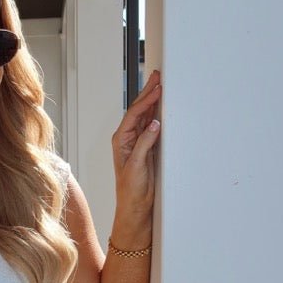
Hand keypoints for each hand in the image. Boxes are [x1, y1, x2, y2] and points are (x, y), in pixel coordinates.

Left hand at [112, 68, 160, 219]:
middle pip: (138, 110)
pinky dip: (156, 113)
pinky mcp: (146, 148)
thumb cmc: (131, 190)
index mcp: (121, 140)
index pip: (134, 114)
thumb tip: (153, 124)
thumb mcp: (137, 166)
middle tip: (157, 76)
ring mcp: (136, 142)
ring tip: (160, 85)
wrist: (135, 206)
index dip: (146, 99)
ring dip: (152, 100)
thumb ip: (144, 144)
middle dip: (148, 92)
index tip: (157, 88)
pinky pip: (151, 125)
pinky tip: (161, 105)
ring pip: (145, 115)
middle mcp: (127, 138)